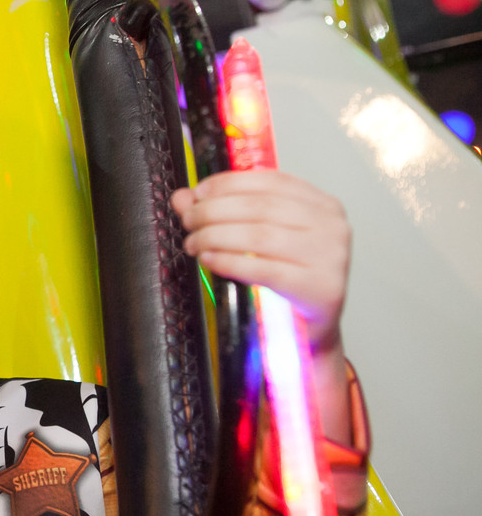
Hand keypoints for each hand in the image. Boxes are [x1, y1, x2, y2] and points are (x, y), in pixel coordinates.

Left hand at [171, 170, 353, 446]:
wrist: (307, 335)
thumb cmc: (283, 285)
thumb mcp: (255, 243)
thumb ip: (222, 215)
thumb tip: (183, 197)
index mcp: (322, 205)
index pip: (271, 181)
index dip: (228, 184)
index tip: (197, 193)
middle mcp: (332, 226)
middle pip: (261, 207)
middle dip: (215, 211)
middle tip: (188, 221)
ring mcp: (330, 256)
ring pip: (260, 235)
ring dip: (217, 236)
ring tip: (193, 243)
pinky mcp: (321, 287)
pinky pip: (265, 268)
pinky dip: (230, 262)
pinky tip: (209, 260)